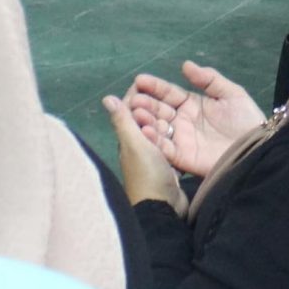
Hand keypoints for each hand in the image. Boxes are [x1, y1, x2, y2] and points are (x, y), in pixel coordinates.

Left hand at [101, 93, 186, 209]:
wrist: (164, 208)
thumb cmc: (147, 174)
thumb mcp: (135, 144)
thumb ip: (123, 121)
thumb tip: (106, 98)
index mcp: (127, 139)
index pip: (128, 110)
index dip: (136, 95)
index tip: (146, 81)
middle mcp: (137, 146)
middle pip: (144, 118)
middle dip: (151, 104)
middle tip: (163, 94)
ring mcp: (152, 156)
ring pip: (158, 130)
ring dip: (164, 118)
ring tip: (175, 108)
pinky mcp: (167, 165)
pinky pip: (169, 143)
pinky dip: (173, 134)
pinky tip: (182, 128)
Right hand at [123, 61, 264, 177]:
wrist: (260, 147)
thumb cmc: (247, 120)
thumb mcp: (232, 94)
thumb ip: (209, 79)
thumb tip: (185, 65)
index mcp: (192, 104)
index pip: (168, 93)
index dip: (154, 86)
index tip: (140, 79)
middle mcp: (182, 121)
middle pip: (158, 110)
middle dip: (144, 104)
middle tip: (134, 98)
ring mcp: (181, 139)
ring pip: (157, 128)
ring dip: (144, 121)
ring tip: (136, 113)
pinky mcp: (184, 158)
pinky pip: (164, 149)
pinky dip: (153, 141)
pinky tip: (145, 131)